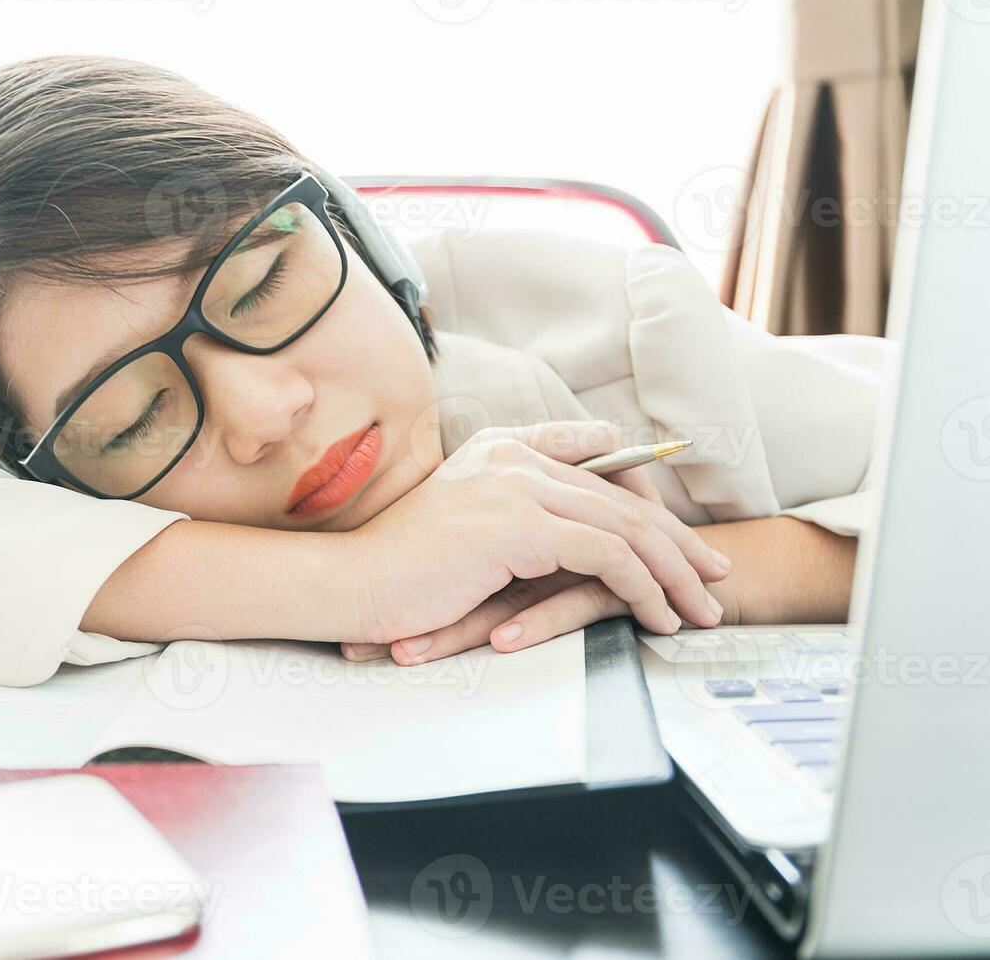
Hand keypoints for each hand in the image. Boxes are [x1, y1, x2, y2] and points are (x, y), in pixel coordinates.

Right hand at [342, 421, 729, 646]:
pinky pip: (607, 555)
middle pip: (622, 495)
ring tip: (701, 609)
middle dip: (677, 541)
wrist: (347, 581)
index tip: (676, 532)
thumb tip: (556, 545)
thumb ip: (508, 517)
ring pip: (626, 525)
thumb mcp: (458, 527)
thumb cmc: (392, 568)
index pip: (597, 452)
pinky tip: (659, 615)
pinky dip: (643, 588)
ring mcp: (516, 485)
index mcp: (499, 447)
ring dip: (673, 572)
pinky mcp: (520, 526)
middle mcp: (513, 455)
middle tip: (714, 577)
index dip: (645, 490)